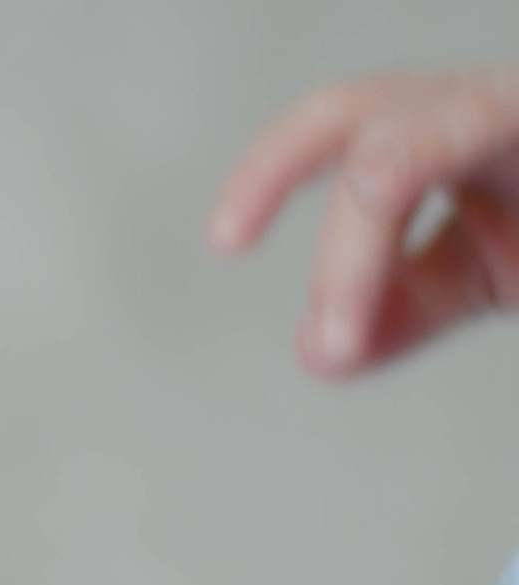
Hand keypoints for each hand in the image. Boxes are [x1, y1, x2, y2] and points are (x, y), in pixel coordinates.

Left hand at [210, 65, 518, 376]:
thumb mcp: (484, 272)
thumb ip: (402, 305)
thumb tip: (317, 353)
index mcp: (450, 124)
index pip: (341, 123)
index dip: (271, 166)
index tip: (224, 240)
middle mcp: (494, 100)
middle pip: (366, 115)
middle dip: (285, 167)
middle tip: (228, 239)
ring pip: (414, 152)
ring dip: (362, 255)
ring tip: (347, 338)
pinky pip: (485, 179)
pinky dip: (383, 247)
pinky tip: (438, 286)